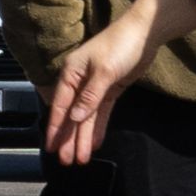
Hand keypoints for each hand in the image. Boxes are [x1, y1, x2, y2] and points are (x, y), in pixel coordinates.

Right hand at [40, 0, 192, 166]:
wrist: (143, 33)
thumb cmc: (119, 45)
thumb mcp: (103, 71)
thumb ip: (90, 96)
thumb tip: (75, 118)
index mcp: (71, 73)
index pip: (61, 105)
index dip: (56, 127)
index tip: (51, 147)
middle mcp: (79, 81)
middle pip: (72, 115)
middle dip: (70, 138)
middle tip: (67, 161)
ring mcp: (95, 87)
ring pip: (86, 117)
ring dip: (83, 137)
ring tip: (81, 159)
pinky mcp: (110, 90)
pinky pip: (101, 113)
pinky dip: (98, 128)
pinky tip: (95, 143)